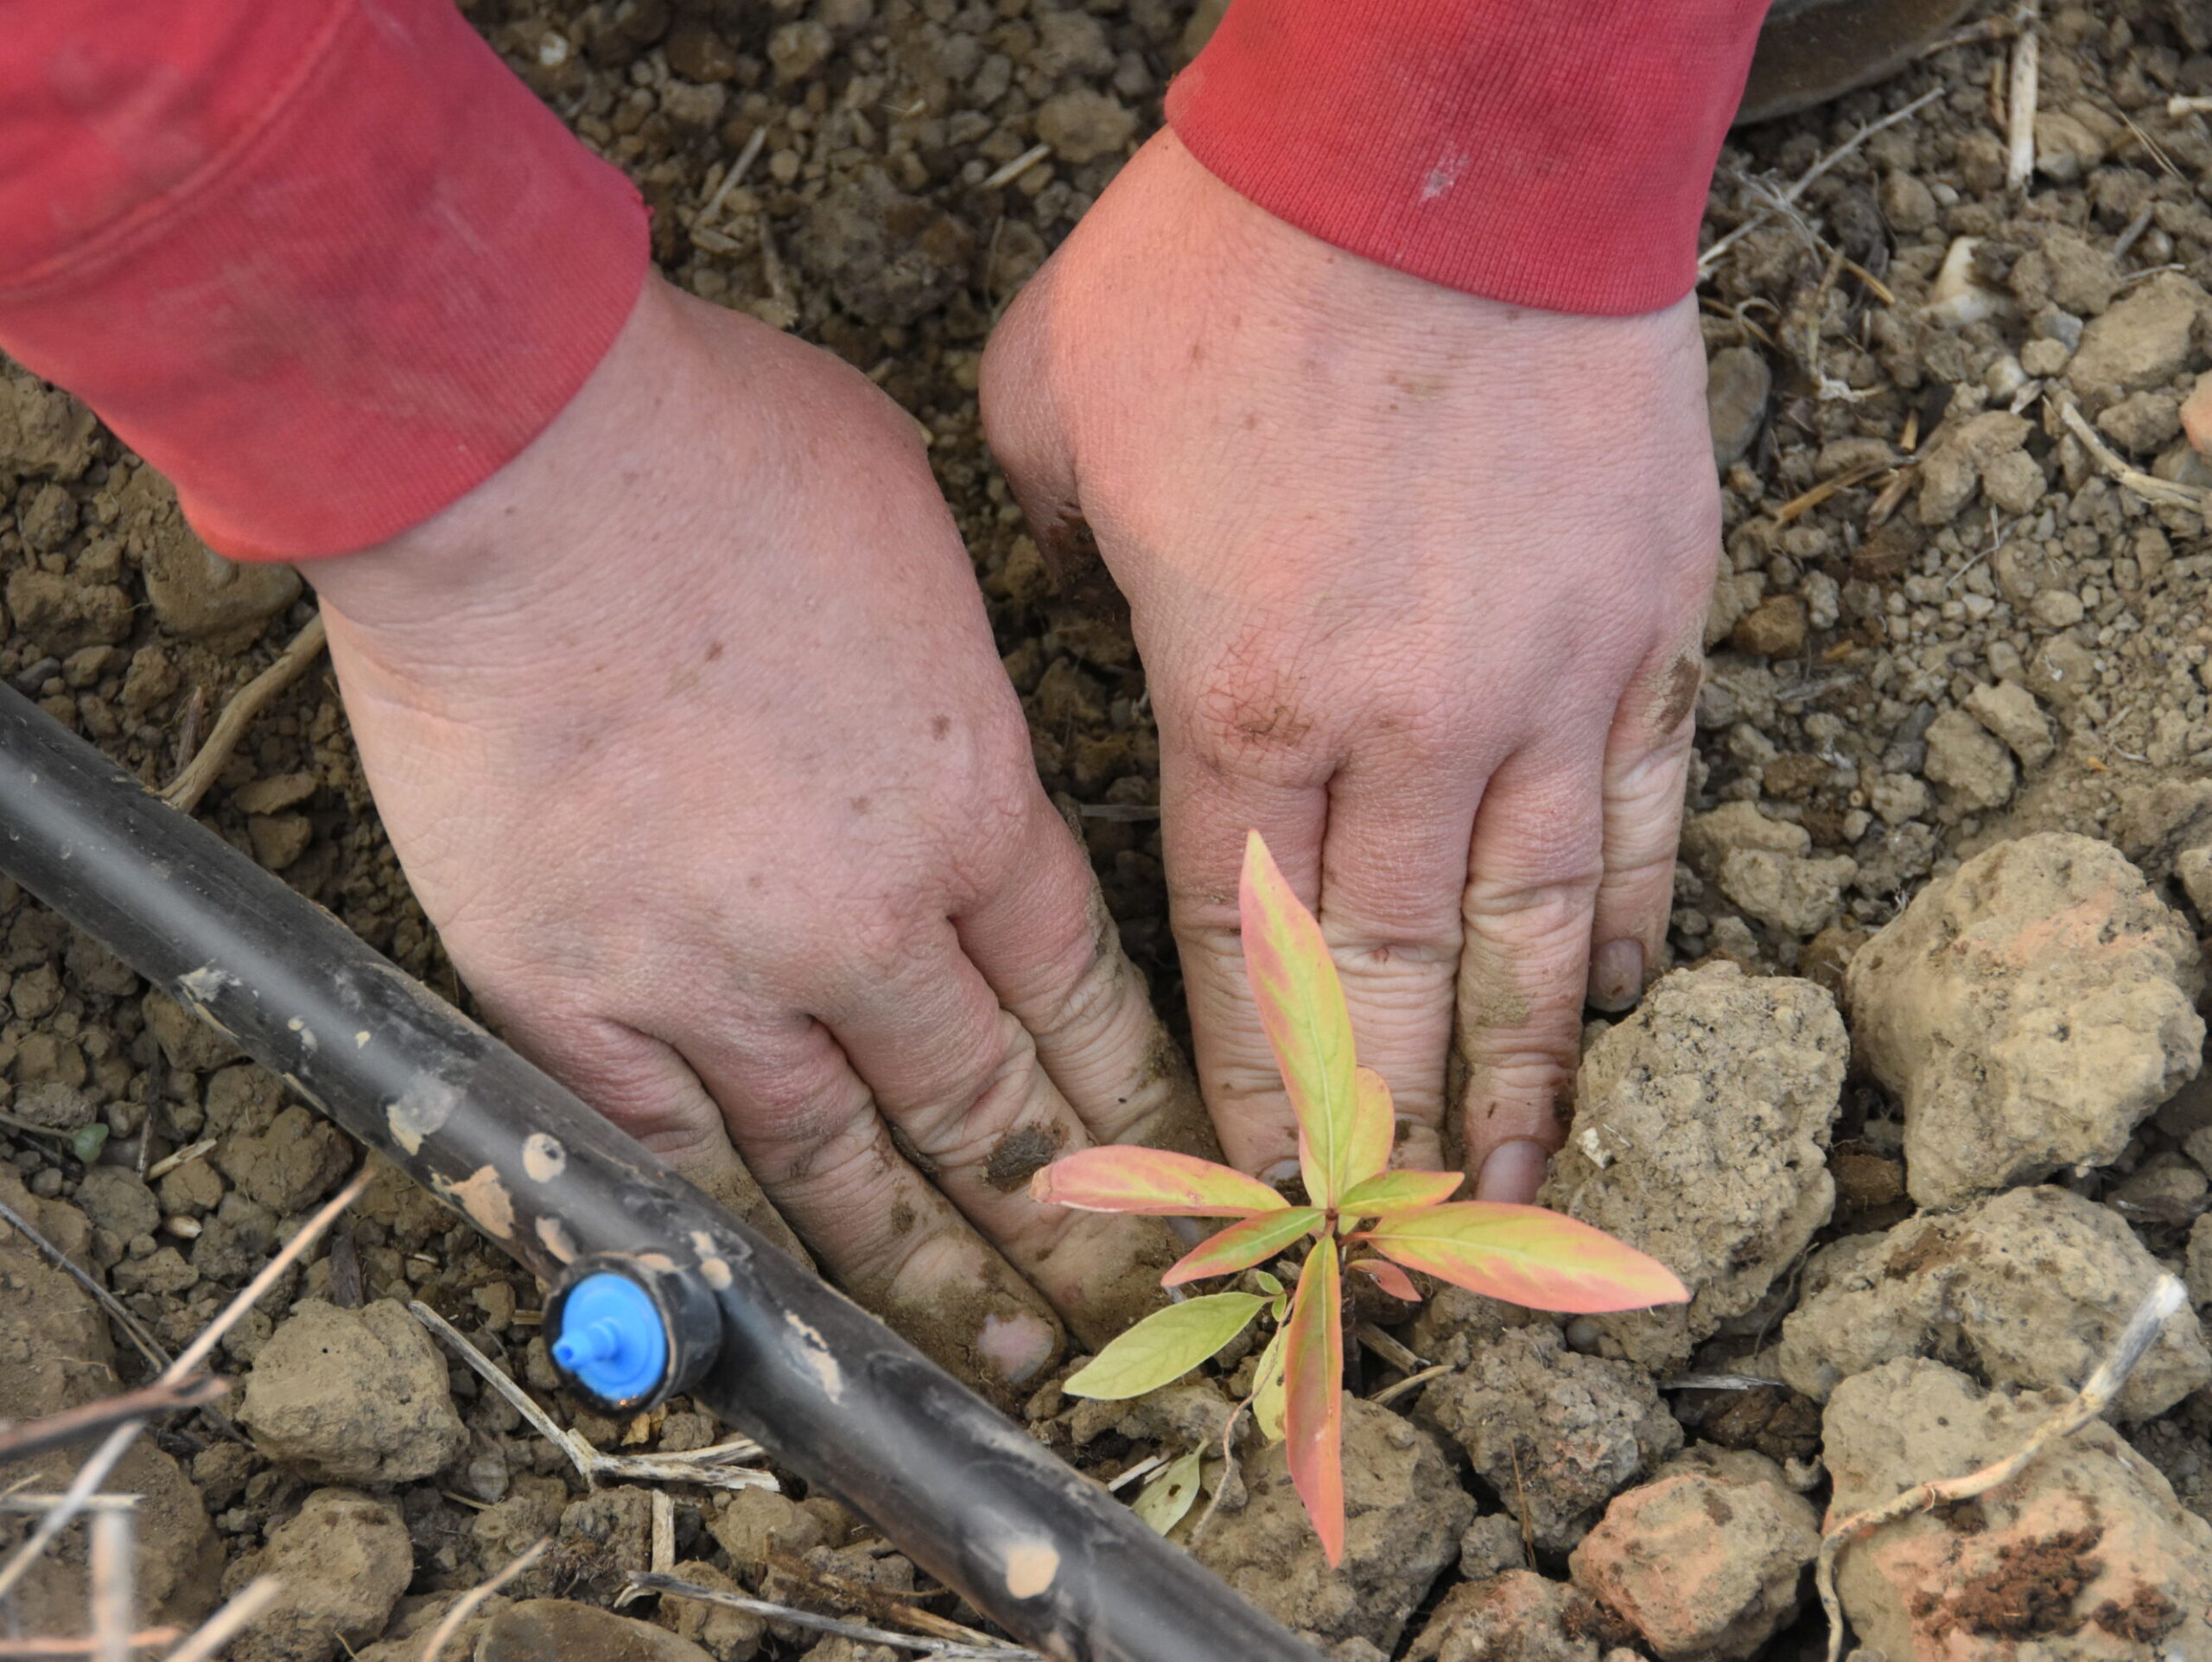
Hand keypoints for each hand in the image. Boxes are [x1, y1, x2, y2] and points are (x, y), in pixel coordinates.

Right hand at [308, 275, 1213, 1394]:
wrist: (517, 455)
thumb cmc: (723, 449)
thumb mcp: (916, 534)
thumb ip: (956, 672)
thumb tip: (952, 722)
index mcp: (973, 801)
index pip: (1081, 998)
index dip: (1135, 1103)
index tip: (1180, 1174)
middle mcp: (867, 923)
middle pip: (990, 1109)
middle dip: (1066, 1222)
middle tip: (1120, 1308)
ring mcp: (717, 976)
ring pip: (847, 1168)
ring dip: (930, 1273)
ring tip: (998, 1354)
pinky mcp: (573, 996)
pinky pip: (674, 1152)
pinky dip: (742, 1233)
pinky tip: (792, 1295)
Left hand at [983, 133, 1719, 1202]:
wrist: (1440, 146)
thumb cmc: (1231, 267)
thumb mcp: (1058, 409)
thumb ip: (1056, 545)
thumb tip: (1081, 585)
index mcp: (1237, 702)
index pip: (1238, 945)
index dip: (1245, 1085)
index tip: (1253, 1188)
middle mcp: (1397, 731)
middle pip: (1388, 980)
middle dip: (1375, 1130)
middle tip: (1379, 1249)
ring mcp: (1541, 685)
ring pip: (1532, 931)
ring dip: (1520, 1075)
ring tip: (1513, 1187)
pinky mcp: (1651, 621)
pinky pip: (1645, 812)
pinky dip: (1630, 920)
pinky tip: (1616, 1001)